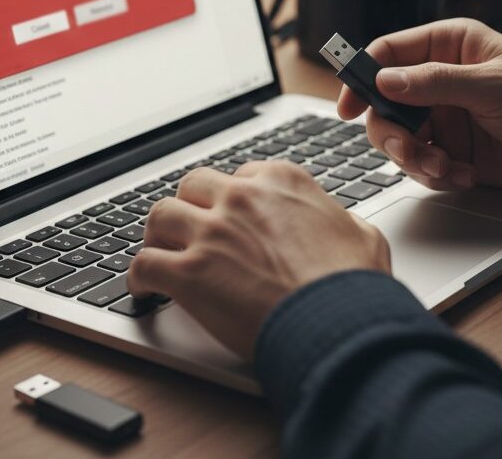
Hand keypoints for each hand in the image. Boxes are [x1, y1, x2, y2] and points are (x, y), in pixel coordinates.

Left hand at [126, 161, 390, 359]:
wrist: (339, 324)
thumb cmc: (354, 286)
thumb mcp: (363, 235)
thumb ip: (340, 221)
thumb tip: (341, 226)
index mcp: (281, 182)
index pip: (240, 176)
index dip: (231, 198)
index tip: (229, 215)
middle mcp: (242, 198)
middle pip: (194, 186)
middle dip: (190, 206)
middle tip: (190, 229)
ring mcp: (212, 233)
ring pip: (160, 215)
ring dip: (157, 234)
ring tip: (158, 250)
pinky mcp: (190, 273)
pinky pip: (145, 264)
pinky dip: (138, 277)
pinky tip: (143, 289)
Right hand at [337, 19, 501, 193]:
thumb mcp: (493, 85)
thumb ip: (435, 83)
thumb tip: (384, 80)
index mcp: (449, 46)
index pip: (388, 52)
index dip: (361, 76)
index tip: (347, 104)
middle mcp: (439, 80)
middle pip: (384, 103)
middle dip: (390, 131)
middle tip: (407, 149)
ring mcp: (446, 118)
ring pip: (398, 138)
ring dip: (414, 158)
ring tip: (444, 168)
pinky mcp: (454, 151)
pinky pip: (421, 165)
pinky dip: (435, 174)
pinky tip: (463, 175)